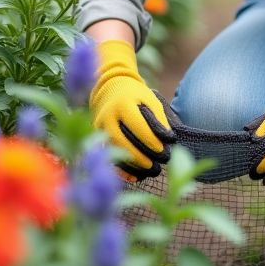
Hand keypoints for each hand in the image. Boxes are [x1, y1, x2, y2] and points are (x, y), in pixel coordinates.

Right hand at [89, 40, 175, 178]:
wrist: (111, 90)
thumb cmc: (136, 96)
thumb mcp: (150, 100)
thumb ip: (160, 118)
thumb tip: (168, 139)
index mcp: (123, 103)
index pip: (136, 125)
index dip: (150, 139)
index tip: (164, 150)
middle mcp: (107, 117)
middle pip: (122, 141)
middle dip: (141, 157)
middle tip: (158, 166)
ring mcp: (99, 129)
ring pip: (113, 152)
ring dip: (132, 165)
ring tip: (151, 171)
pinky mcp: (96, 139)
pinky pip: (108, 157)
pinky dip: (122, 169)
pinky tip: (137, 175)